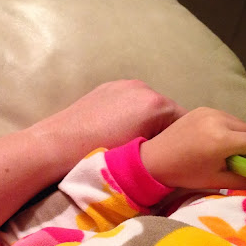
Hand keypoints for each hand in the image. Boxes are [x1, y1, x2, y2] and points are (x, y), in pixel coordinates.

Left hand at [29, 80, 186, 172]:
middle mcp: (143, 88)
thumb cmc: (99, 155)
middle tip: (155, 155)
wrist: (57, 146)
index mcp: (156, 103)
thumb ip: (165, 150)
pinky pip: (130, 101)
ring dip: (148, 123)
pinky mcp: (107, 87)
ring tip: (134, 144)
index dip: (184, 145)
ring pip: (149, 107)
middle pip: (168, 113)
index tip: (177, 161)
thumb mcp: (141, 156)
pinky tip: (117, 132)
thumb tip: (175, 154)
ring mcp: (123, 85)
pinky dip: (131, 115)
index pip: (187, 124)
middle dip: (165, 133)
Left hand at [140, 107, 245, 188]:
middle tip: (245, 161)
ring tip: (229, 152)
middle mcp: (219, 120)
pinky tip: (216, 142)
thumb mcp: (218, 180)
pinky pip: (226, 118)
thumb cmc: (185, 174)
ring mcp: (210, 111)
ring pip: (240, 123)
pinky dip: (229, 129)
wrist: (154, 159)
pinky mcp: (202, 109)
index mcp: (223, 139)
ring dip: (242, 137)